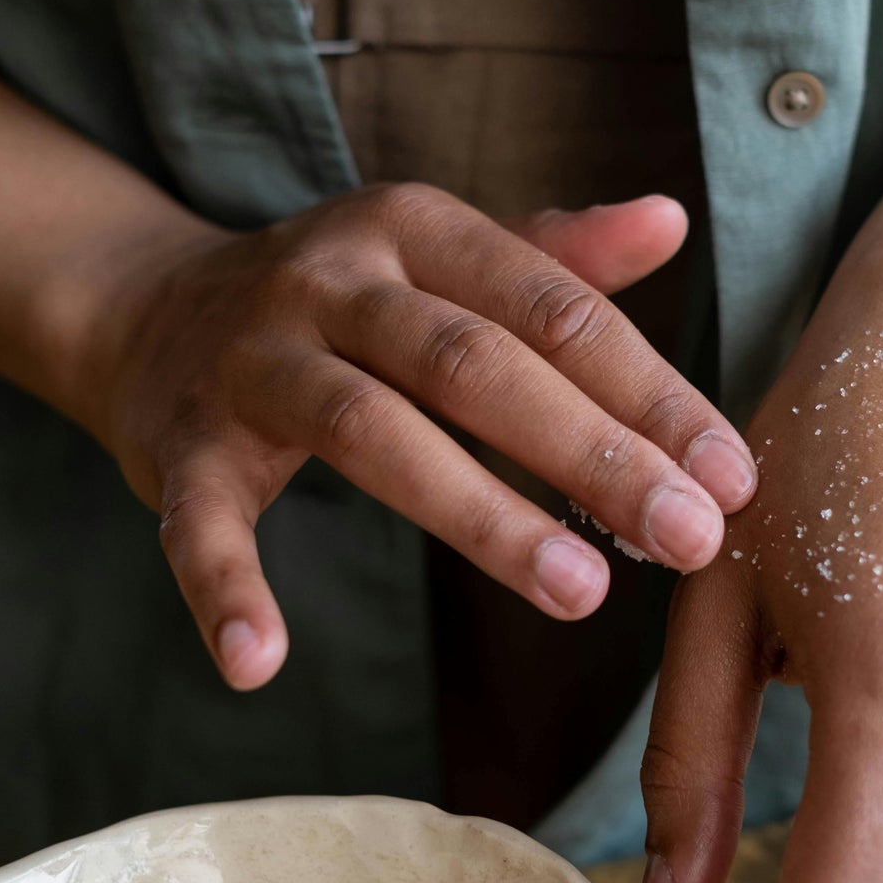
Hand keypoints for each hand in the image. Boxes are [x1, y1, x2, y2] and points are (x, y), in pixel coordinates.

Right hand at [80, 185, 755, 687]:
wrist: (149, 305)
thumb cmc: (340, 296)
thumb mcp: (441, 252)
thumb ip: (555, 254)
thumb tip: (670, 220)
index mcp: (415, 230)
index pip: (552, 309)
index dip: (649, 391)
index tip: (732, 475)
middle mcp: (334, 282)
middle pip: (476, 366)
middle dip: (593, 455)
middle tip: (689, 539)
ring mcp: (253, 362)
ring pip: (370, 432)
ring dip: (478, 516)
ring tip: (579, 595)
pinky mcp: (183, 446)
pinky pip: (200, 524)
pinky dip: (224, 591)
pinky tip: (262, 662)